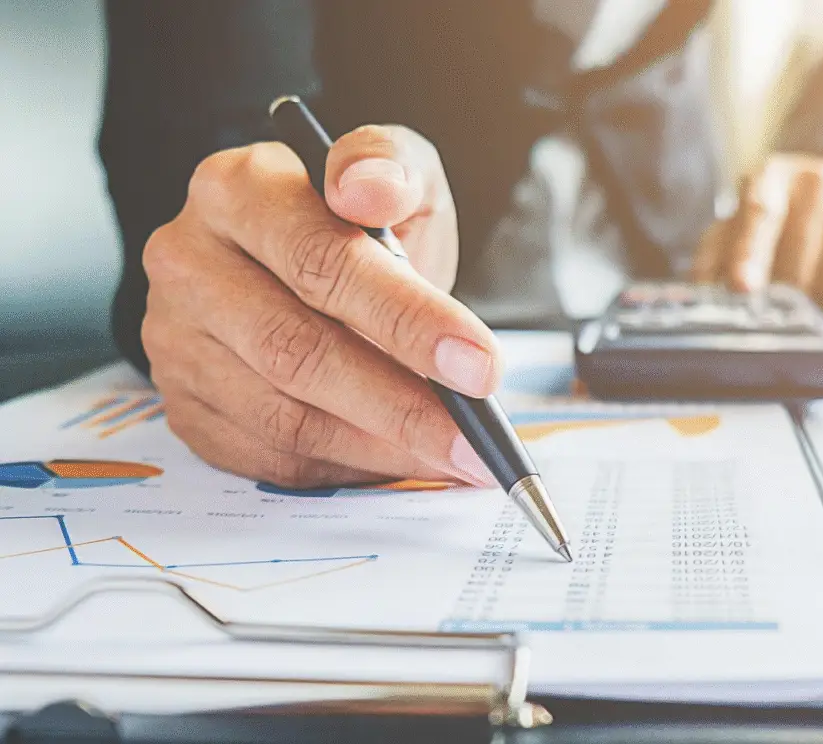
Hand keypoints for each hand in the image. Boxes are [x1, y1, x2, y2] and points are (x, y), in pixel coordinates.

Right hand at [142, 125, 501, 488]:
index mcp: (237, 188)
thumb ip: (391, 167)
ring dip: (379, 447)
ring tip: (451, 454)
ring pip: (283, 417)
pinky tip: (396, 459)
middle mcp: (189, 262)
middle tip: (473, 435)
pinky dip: (344, 467)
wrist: (305, 269)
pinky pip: (267, 457)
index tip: (479, 365)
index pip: (321, 259)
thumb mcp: (394, 174)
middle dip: (401, 403)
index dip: (407, 318)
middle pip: (296, 349)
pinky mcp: (184, 403)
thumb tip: (368, 187)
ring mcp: (176, 340)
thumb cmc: (356, 225)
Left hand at [691, 153, 822, 308]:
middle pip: (797, 259)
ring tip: (801, 292)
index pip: (759, 215)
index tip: (741, 287)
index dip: (749, 255)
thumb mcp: (735, 221)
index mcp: (769, 178)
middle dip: (780, 295)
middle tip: (771, 305)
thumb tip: (698, 294)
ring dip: (812, 303)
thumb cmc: (772, 208)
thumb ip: (714, 256)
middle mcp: (816, 183)